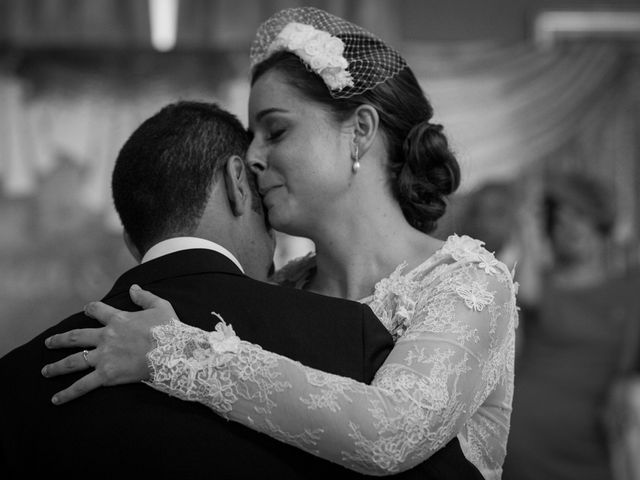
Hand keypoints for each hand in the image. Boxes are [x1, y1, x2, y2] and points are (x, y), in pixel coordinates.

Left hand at [42, 284, 178, 404]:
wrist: (173, 353)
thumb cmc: (170, 330)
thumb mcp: (161, 306)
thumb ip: (145, 297)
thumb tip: (133, 288)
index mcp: (118, 319)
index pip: (97, 310)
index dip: (90, 309)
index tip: (85, 310)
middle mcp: (106, 336)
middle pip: (76, 336)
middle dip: (59, 340)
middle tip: (48, 342)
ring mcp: (104, 357)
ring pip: (73, 361)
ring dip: (56, 366)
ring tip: (45, 370)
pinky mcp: (106, 375)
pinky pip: (83, 385)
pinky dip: (68, 393)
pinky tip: (55, 399)